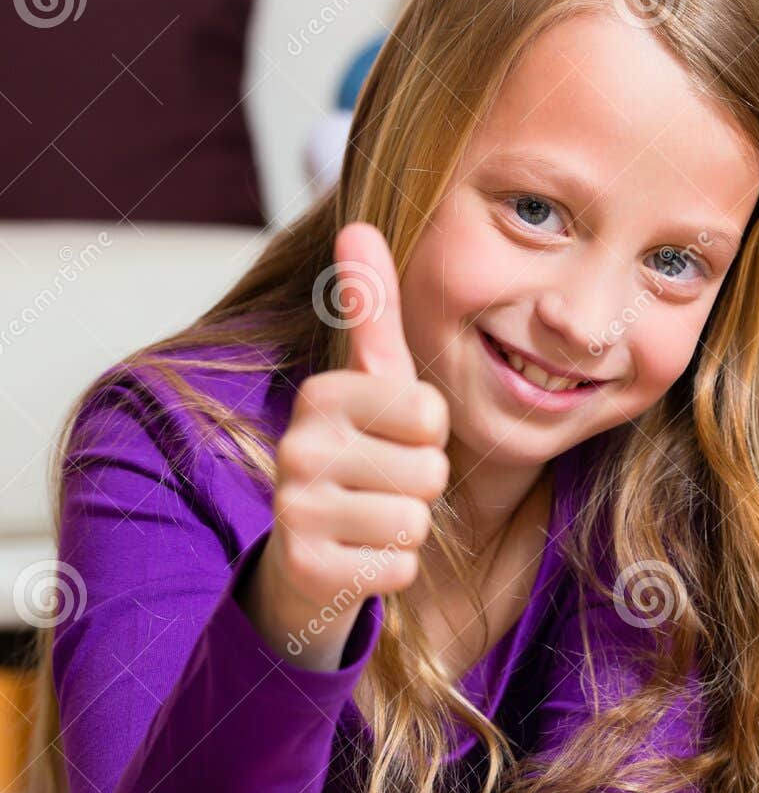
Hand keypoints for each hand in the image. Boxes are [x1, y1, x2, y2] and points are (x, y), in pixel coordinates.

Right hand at [246, 222, 451, 669]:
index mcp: (323, 396)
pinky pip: (400, 566)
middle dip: (422, 485)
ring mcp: (295, 509)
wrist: (307, 558)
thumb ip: (372, 311)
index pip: (428, 412)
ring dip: (407, 528)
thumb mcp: (373, 384)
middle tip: (382, 485)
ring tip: (369, 519)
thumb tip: (359, 223)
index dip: (428, 435)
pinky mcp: (306, 569)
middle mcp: (298, 447)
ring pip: (415, 520)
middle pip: (429, 470)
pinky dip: (392, 568)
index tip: (392, 438)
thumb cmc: (360, 459)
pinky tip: (358, 555)